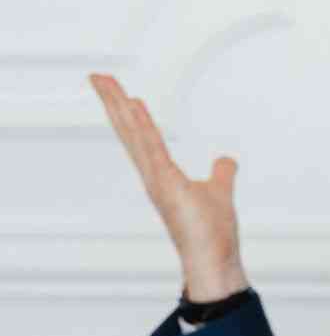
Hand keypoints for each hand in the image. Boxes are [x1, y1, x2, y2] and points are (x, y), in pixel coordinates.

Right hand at [89, 74, 248, 300]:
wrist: (214, 259)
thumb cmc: (213, 234)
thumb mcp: (220, 192)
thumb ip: (222, 174)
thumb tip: (226, 160)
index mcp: (161, 176)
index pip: (140, 137)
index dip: (127, 114)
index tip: (117, 92)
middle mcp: (153, 176)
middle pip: (128, 132)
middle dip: (112, 103)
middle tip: (97, 76)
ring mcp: (156, 180)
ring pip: (134, 135)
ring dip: (119, 107)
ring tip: (105, 82)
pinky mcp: (166, 185)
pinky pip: (152, 149)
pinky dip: (143, 127)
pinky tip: (134, 106)